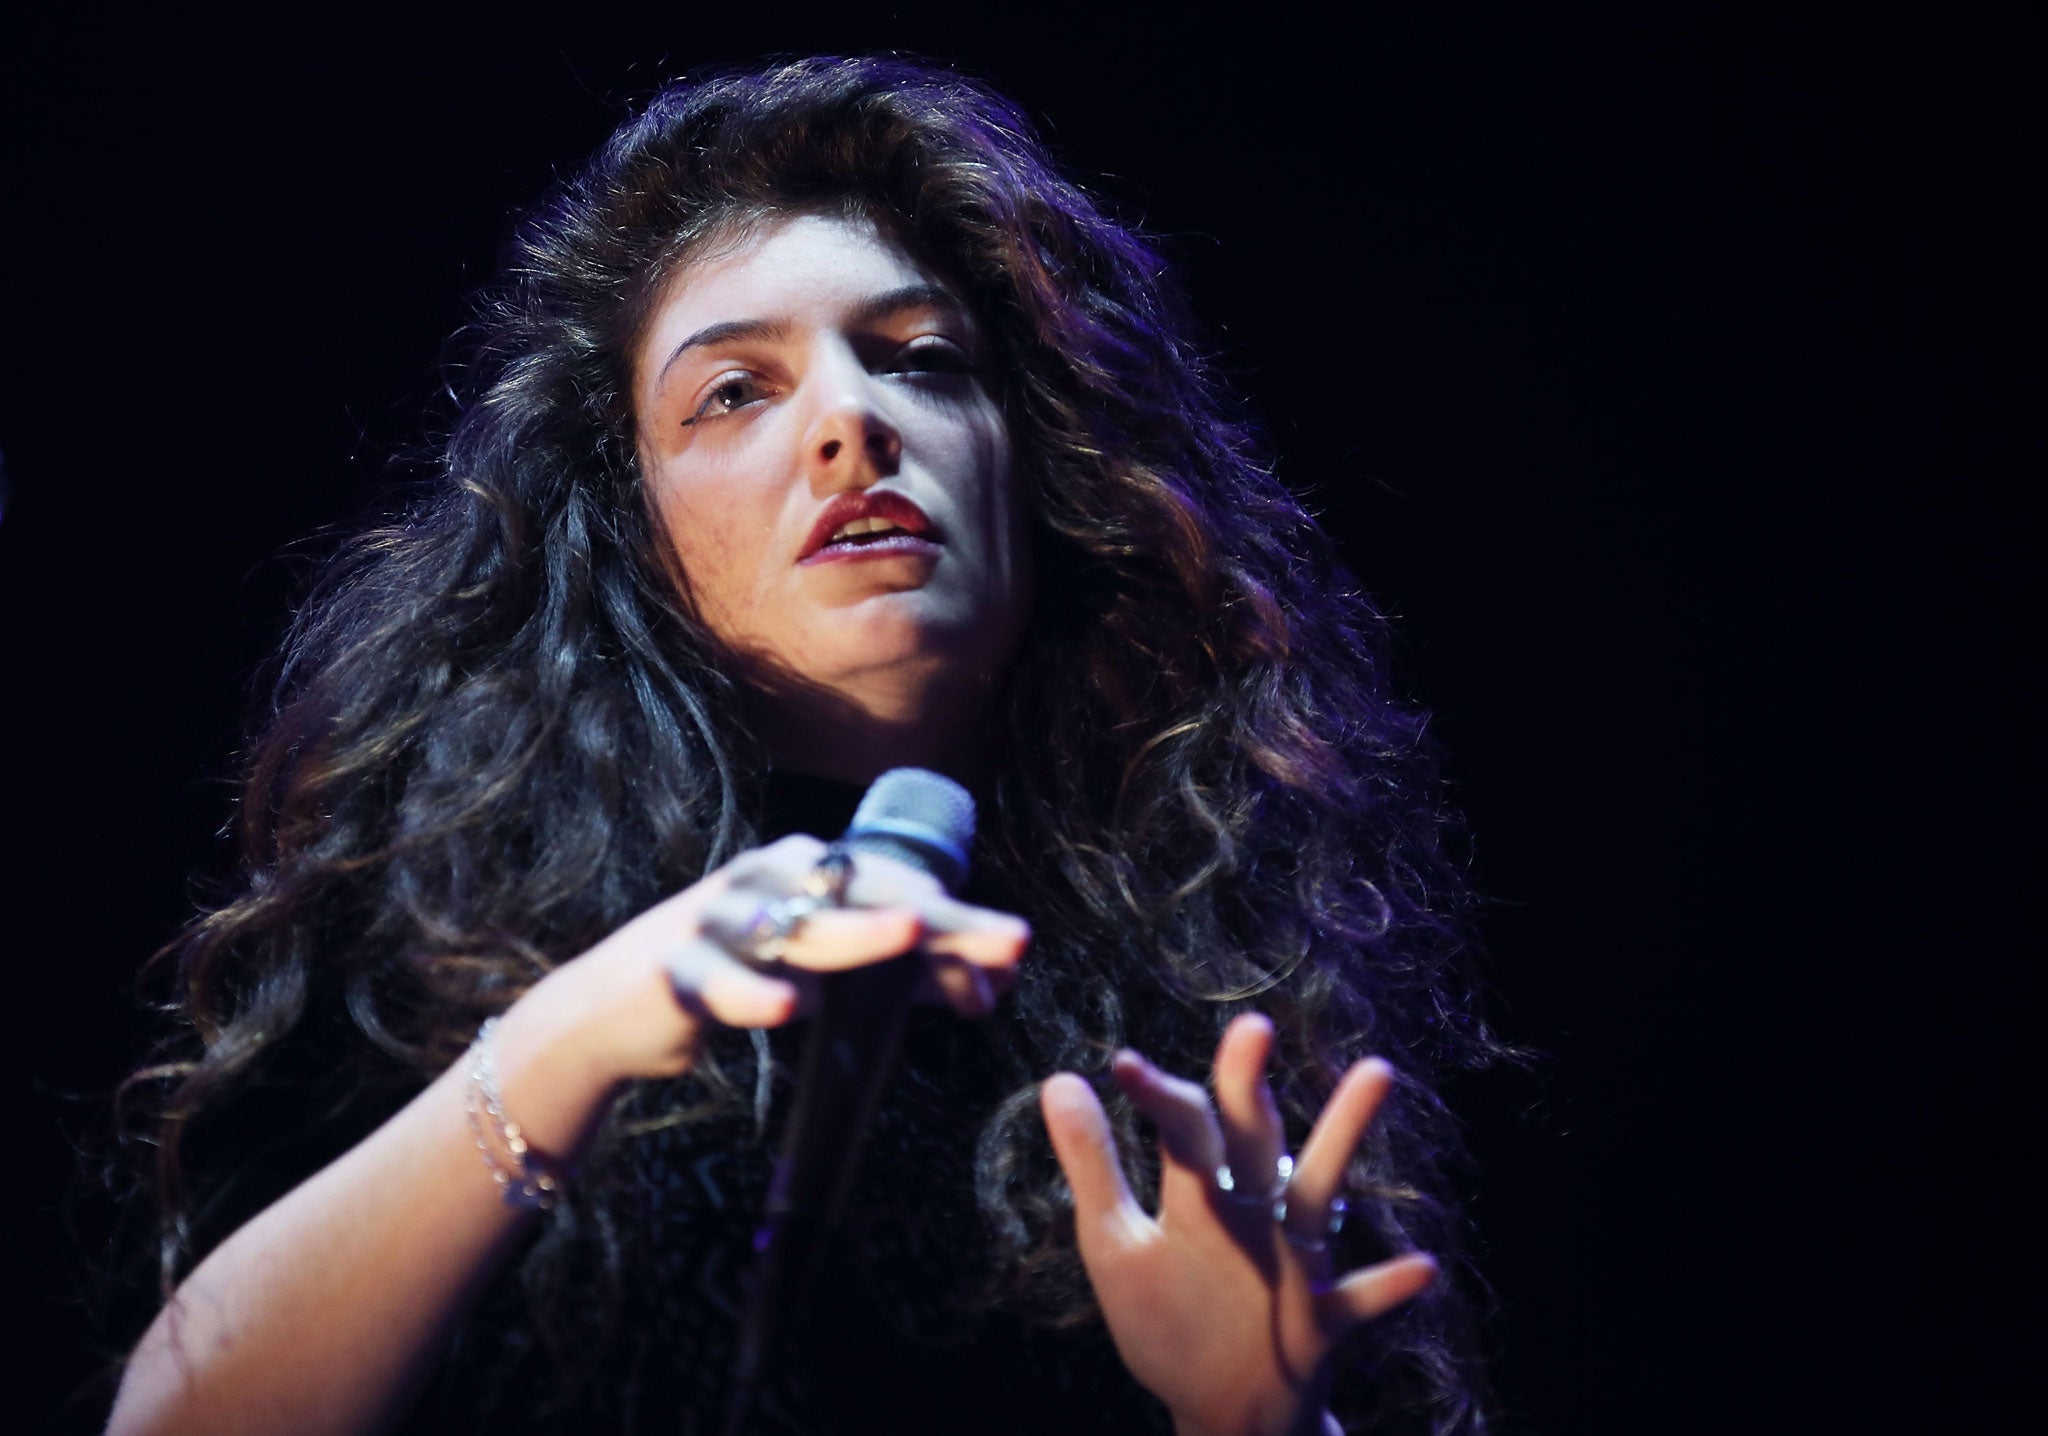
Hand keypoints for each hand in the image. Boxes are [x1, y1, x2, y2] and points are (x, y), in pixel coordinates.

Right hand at [514, 833, 1030, 1093]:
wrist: (618, 1009)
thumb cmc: (740, 976)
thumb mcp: (827, 975)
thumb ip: (904, 976)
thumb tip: (991, 987)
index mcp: (809, 871)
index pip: (899, 887)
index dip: (960, 923)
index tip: (1017, 952)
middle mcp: (768, 879)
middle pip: (864, 896)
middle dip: (938, 919)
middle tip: (1005, 939)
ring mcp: (719, 919)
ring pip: (795, 926)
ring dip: (854, 932)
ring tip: (908, 933)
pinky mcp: (675, 969)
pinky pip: (717, 981)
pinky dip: (750, 993)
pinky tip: (782, 1010)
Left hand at [1040, 1013, 1436, 1435]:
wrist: (1220, 1409)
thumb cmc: (1168, 1316)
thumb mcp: (1116, 1245)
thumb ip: (1093, 1166)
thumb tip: (1060, 1078)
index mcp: (1200, 1194)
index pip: (1183, 1129)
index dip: (1155, 1097)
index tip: (1121, 1066)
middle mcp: (1253, 1210)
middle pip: (1252, 1136)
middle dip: (1247, 1086)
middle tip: (1250, 1026)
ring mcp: (1293, 1260)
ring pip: (1321, 1189)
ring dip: (1343, 1134)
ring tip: (1375, 1069)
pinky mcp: (1320, 1320)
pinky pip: (1358, 1299)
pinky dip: (1387, 1286)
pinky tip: (1420, 1268)